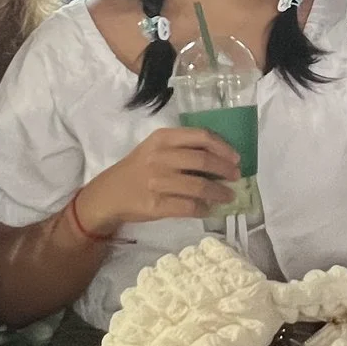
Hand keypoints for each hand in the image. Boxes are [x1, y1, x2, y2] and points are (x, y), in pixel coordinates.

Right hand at [76, 127, 239, 229]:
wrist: (110, 194)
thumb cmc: (138, 169)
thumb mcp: (156, 149)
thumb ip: (183, 149)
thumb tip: (221, 159)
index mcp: (162, 138)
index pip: (201, 137)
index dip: (223, 147)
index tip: (236, 158)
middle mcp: (160, 157)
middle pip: (203, 161)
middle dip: (225, 170)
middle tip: (236, 177)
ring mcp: (158, 182)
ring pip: (200, 187)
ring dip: (219, 193)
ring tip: (228, 196)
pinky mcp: (156, 205)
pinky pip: (189, 207)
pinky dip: (203, 209)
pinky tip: (208, 209)